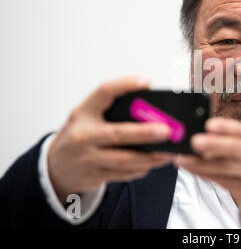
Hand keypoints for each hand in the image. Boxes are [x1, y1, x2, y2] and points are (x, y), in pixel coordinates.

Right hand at [47, 75, 176, 203]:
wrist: (55, 166)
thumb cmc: (79, 135)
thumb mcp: (87, 116)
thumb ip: (111, 111)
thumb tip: (150, 110)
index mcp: (83, 113)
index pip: (103, 92)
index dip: (125, 84)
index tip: (146, 81)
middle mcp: (83, 135)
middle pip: (117, 133)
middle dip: (145, 132)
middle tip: (167, 130)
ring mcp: (87, 158)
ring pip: (124, 159)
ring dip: (150, 157)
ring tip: (168, 152)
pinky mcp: (94, 175)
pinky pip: (123, 174)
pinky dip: (141, 169)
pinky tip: (152, 164)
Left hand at [175, 117, 240, 227]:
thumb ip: (230, 136)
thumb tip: (201, 129)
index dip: (225, 127)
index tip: (209, 124)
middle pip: (236, 148)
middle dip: (214, 144)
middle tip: (195, 141)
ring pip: (224, 167)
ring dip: (200, 163)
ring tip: (183, 158)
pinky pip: (221, 180)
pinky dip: (204, 174)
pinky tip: (191, 169)